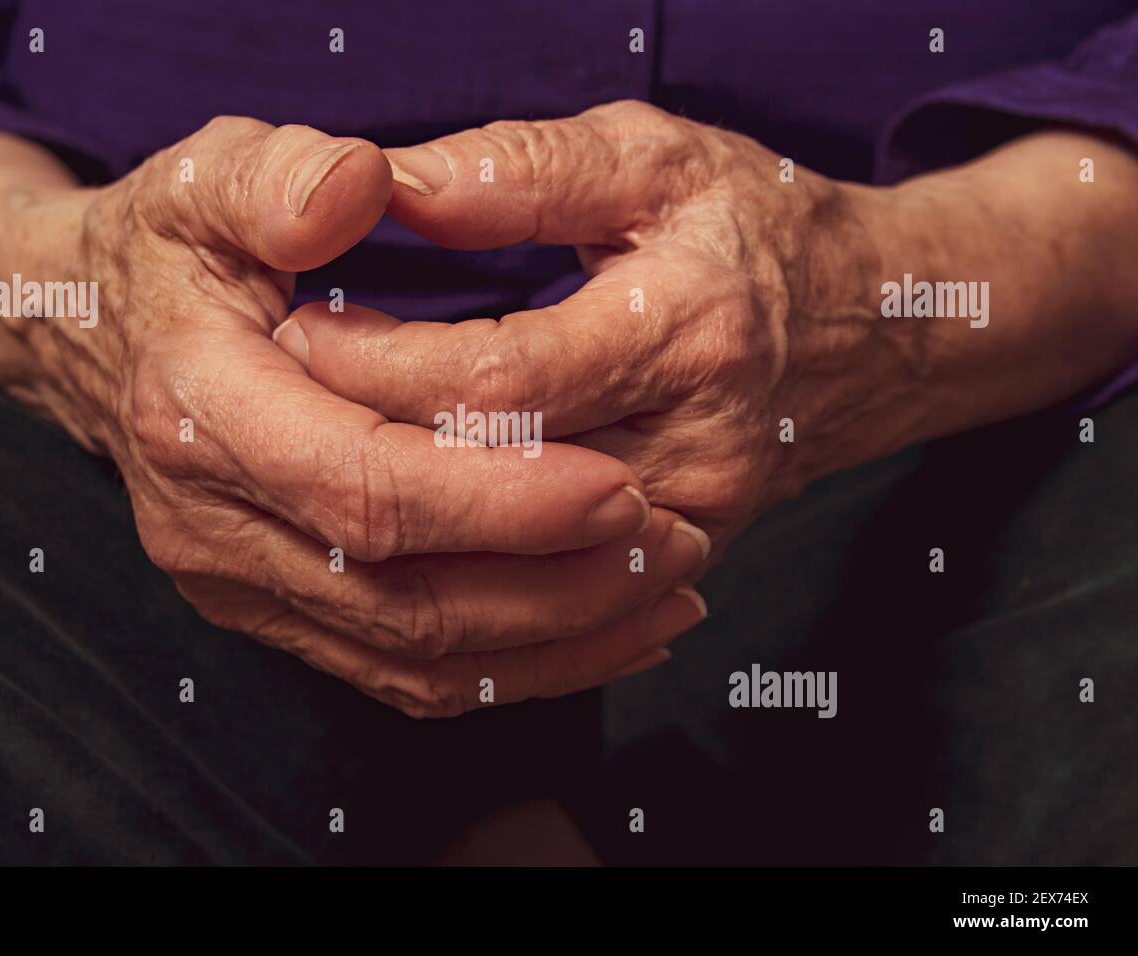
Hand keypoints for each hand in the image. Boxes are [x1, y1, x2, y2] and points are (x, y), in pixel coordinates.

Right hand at [0, 116, 710, 715]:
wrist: (89, 334)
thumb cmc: (171, 252)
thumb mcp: (208, 178)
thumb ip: (279, 177)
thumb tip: (360, 187)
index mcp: (199, 414)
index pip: (365, 488)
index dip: (498, 500)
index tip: (619, 486)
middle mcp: (212, 526)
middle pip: (405, 598)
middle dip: (555, 584)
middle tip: (673, 542)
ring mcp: (239, 584)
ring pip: (415, 657)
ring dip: (554, 640)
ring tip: (665, 592)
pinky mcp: (274, 611)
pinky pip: (402, 672)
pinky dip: (510, 667)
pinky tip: (601, 630)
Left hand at [271, 100, 879, 565]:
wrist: (868, 329)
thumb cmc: (747, 229)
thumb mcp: (649, 158)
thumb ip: (519, 169)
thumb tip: (389, 188)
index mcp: (689, 328)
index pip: (496, 380)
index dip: (378, 363)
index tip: (297, 329)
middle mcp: (699, 448)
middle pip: (494, 487)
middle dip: (367, 450)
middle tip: (283, 408)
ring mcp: (695, 524)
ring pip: (513, 576)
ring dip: (398, 533)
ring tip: (319, 473)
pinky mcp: (681, 564)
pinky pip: (553, 615)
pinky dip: (460, 592)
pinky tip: (395, 546)